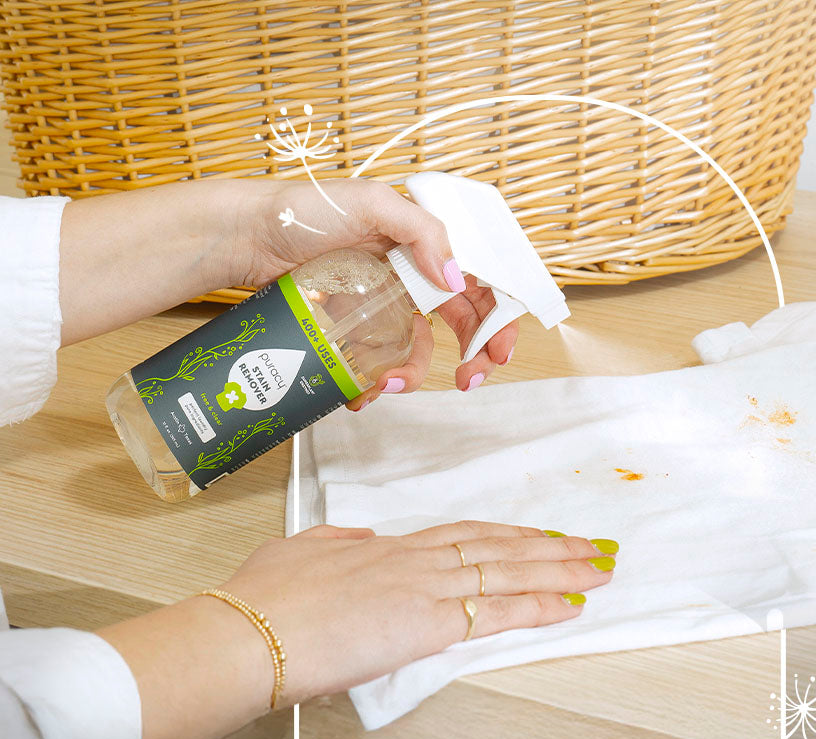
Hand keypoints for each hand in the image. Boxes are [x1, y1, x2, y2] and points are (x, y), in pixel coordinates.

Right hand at [100, 522, 616, 738]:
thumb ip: (335, 543)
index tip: (534, 536)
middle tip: (588, 546)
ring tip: (597, 569)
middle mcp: (413, 561)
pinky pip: (497, 610)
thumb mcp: (296, 553)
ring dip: (559, 570)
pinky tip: (570, 605)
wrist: (246, 634)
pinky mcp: (429, 622)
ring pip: (507, 570)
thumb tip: (362, 538)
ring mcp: (424, 587)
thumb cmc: (259, 603)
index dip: (503, 537)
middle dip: (547, 548)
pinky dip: (539, 605)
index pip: (459, 536)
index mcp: (383, 549)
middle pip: (496, 546)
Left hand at [238, 179, 517, 393]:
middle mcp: (412, 275)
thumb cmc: (305, 209)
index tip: (497, 351)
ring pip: (419, 350)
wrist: (248, 236)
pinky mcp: (356, 328)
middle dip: (473, 357)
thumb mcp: (370, 203)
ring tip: (386, 384)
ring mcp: (385, 305)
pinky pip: (379, 362)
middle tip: (469, 381)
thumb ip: (421, 232)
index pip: (480, 282)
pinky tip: (360, 390)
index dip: (497, 317)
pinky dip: (374, 382)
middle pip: (463, 322)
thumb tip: (455, 278)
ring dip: (413, 375)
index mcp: (425, 244)